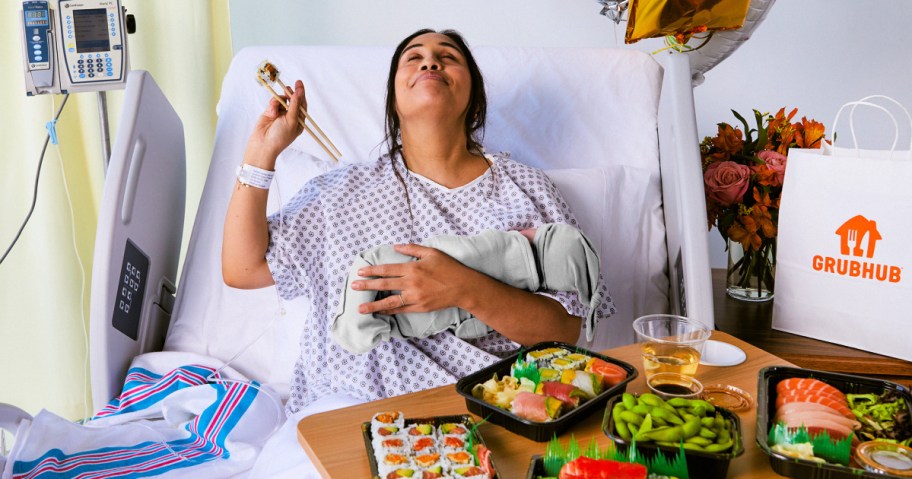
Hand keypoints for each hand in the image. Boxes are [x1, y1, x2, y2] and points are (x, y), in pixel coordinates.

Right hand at [244, 80, 307, 167]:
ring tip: (277, 103)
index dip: (301, 94)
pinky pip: (273, 103)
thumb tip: (299, 92)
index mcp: (298, 121)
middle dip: (291, 93)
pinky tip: (271, 111)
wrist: (263, 143)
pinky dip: (272, 104)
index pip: (302, 105)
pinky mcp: (270, 112)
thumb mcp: (291, 120)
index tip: (299, 84)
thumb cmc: (280, 136)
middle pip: (292, 101)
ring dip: (280, 100)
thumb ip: (294, 105)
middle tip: (288, 87)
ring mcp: (280, 114)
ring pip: (282, 100)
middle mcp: (290, 117)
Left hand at [351, 244, 471, 314]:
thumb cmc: (448, 268)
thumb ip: (412, 248)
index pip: (387, 269)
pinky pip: (401, 310)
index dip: (372, 270)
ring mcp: (415, 297)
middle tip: (353, 286)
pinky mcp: (420, 307)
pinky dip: (389, 311)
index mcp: (412, 268)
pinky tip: (380, 312)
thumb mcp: (432, 252)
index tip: (360, 271)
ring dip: (373, 305)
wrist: (463, 287)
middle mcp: (411, 283)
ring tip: (360, 308)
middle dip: (367, 286)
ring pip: (389, 302)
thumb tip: (396, 246)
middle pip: (384, 285)